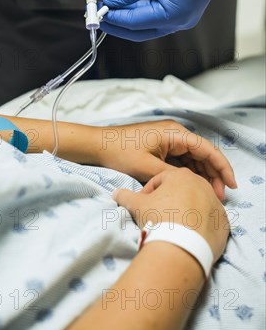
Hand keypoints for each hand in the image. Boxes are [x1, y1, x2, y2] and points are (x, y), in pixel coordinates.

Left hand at [96, 119, 235, 199]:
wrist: (98, 146)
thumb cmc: (119, 152)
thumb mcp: (147, 168)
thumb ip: (173, 175)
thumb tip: (192, 184)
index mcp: (174, 133)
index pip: (206, 149)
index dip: (222, 166)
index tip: (231, 183)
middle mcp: (174, 134)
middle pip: (202, 154)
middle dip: (214, 174)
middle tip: (220, 196)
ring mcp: (168, 140)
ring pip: (193, 159)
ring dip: (202, 175)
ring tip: (210, 194)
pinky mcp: (161, 148)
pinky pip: (182, 161)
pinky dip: (190, 173)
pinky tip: (194, 187)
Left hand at [101, 0, 251, 40]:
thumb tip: (110, 2)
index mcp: (173, 16)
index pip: (134, 24)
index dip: (112, 18)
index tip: (96, 12)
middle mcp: (180, 22)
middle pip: (140, 30)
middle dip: (118, 24)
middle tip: (99, 15)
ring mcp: (183, 16)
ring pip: (148, 24)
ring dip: (129, 17)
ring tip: (111, 7)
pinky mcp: (184, 8)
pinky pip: (158, 15)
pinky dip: (142, 10)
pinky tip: (128, 3)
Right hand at [113, 168, 229, 261]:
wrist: (180, 248)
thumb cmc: (158, 219)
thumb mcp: (136, 205)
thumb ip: (125, 195)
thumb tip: (116, 193)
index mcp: (181, 175)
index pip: (161, 180)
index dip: (149, 192)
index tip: (143, 205)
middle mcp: (203, 185)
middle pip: (182, 190)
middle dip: (170, 201)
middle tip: (158, 216)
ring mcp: (216, 204)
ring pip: (197, 205)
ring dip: (186, 213)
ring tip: (174, 228)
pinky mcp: (224, 223)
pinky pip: (209, 221)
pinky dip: (199, 226)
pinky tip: (188, 236)